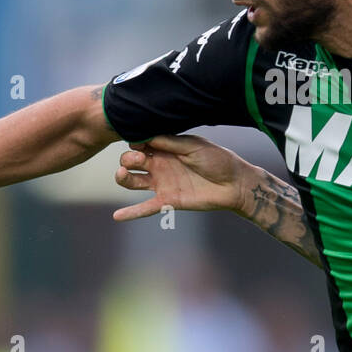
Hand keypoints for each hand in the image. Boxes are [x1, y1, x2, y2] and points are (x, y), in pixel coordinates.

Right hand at [113, 134, 253, 221]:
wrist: (234, 184)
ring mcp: (162, 184)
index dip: (135, 141)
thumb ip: (170, 142)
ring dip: (122, 177)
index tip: (138, 141)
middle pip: (131, 161)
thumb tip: (144, 135)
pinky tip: (117, 216)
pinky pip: (145, 208)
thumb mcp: (193, 146)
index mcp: (166, 149)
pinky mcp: (168, 201)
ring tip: (123, 173)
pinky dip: (131, 213)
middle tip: (139, 158)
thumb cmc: (217, 160)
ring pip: (132, 181)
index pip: (140, 143)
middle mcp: (160, 165)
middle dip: (128, 158)